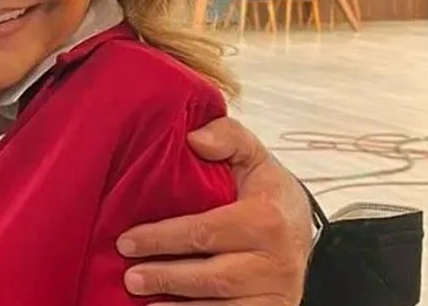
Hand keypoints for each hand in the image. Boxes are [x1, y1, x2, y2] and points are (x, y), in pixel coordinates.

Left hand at [115, 117, 311, 305]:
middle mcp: (276, 261)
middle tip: (129, 276)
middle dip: (166, 277)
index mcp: (267, 218)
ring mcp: (277, 292)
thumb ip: (226, 137)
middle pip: (213, 277)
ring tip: (143, 301)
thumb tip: (194, 139)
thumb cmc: (265, 190)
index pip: (206, 232)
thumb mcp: (252, 155)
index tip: (126, 241)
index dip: (163, 238)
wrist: (301, 226)